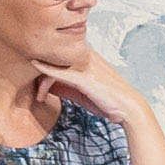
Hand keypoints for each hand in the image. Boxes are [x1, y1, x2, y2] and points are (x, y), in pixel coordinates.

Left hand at [35, 41, 155, 139]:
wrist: (128, 108)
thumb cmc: (107, 100)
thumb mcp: (81, 92)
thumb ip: (64, 86)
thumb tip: (44, 86)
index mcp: (87, 56)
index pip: (60, 56)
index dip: (46, 67)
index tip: (38, 84)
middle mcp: (86, 56)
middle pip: (55, 59)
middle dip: (41, 74)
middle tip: (37, 93)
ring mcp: (86, 65)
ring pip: (55, 65)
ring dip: (42, 82)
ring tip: (39, 97)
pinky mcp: (85, 77)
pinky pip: (61, 72)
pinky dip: (47, 69)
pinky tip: (35, 65)